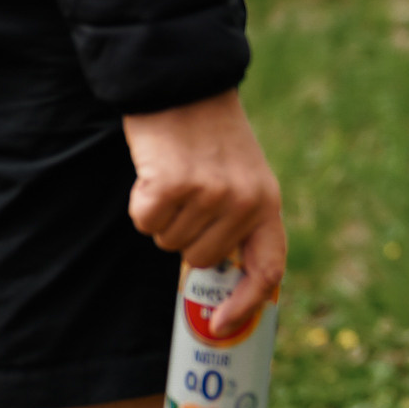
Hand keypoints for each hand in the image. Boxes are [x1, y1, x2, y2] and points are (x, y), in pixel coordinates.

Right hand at [122, 89, 285, 337]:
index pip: (267, 269)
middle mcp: (243, 203)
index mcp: (267, 202)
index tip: (219, 324)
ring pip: (168, 241)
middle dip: (184, 235)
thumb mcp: (242, 174)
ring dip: (163, 214)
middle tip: (187, 193)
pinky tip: (155, 169)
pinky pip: (144, 221)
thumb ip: (239, 219)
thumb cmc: (210, 133)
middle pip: (198, 259)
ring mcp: (209, 195)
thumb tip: (215, 278)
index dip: (245, 304)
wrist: (184, 83)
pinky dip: (141, 201)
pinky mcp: (172, 186)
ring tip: (176, 173)